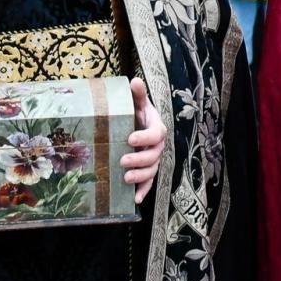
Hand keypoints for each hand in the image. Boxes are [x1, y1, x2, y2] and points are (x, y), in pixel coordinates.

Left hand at [123, 76, 166, 202]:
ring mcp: (154, 160)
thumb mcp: (138, 104)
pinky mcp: (147, 171)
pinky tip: (136, 199)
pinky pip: (149, 183)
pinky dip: (144, 191)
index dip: (145, 138)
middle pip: (154, 155)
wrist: (139, 127)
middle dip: (139, 160)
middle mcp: (158, 146)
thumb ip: (137, 95)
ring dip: (140, 176)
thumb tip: (134, 80)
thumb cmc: (137, 115)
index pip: (156, 134)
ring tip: (126, 178)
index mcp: (157, 128)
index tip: (130, 138)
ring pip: (152, 170)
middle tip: (122, 160)